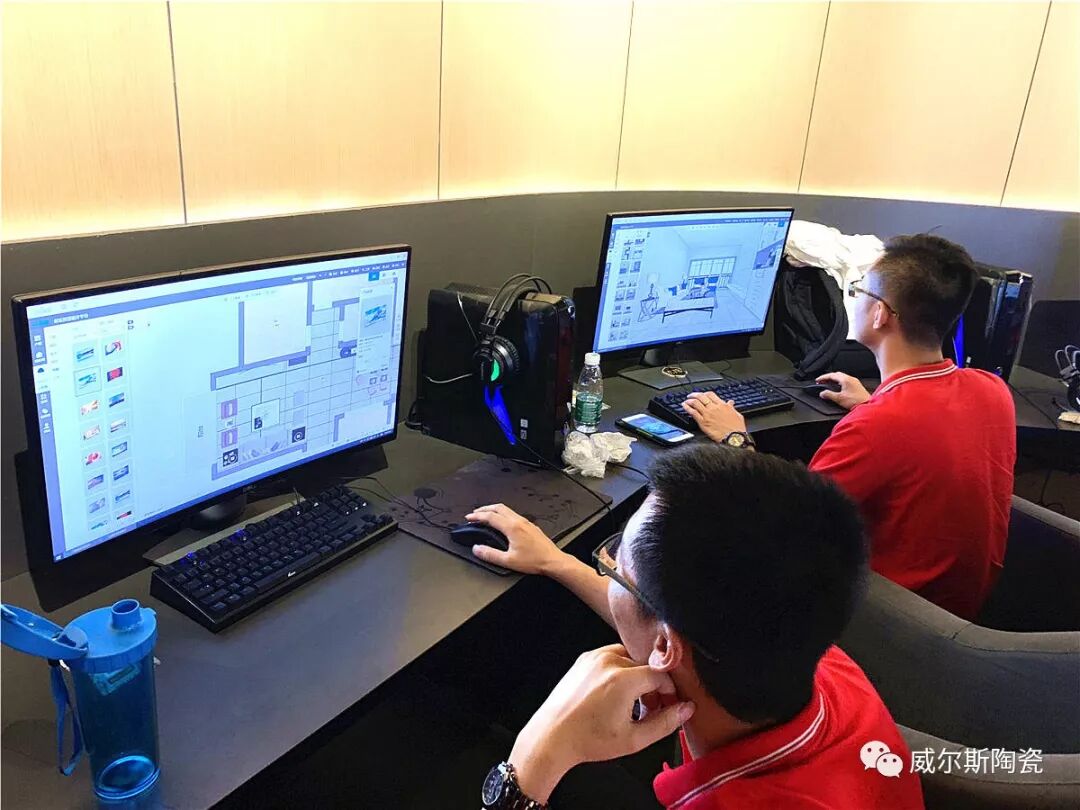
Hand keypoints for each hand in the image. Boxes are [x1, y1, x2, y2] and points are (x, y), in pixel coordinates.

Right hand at [464, 503, 561, 573]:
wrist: (553, 561)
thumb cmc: (535, 561)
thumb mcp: (508, 561)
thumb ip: (490, 554)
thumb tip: (477, 549)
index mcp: (512, 527)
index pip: (490, 516)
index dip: (477, 516)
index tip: (469, 518)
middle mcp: (519, 521)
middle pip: (499, 508)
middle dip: (485, 508)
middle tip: (475, 513)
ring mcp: (526, 522)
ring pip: (507, 510)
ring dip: (494, 510)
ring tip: (486, 515)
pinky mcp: (531, 526)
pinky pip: (514, 514)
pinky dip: (503, 514)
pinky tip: (503, 522)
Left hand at [508, 644, 694, 801]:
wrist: (552, 736)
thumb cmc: (589, 740)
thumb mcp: (634, 738)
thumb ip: (665, 723)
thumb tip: (686, 709)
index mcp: (622, 679)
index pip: (661, 675)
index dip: (669, 692)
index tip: (668, 706)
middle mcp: (608, 661)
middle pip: (646, 666)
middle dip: (653, 686)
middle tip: (651, 709)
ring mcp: (594, 657)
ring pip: (630, 659)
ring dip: (637, 676)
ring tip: (633, 702)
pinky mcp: (584, 659)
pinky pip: (612, 657)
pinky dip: (620, 671)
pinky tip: (615, 694)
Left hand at [682, 391, 746, 442]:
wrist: (733, 437)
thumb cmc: (736, 428)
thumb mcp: (737, 414)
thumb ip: (731, 407)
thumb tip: (730, 403)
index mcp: (722, 405)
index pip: (710, 394)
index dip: (704, 393)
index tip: (702, 395)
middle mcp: (714, 408)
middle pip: (701, 397)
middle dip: (694, 395)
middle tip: (691, 395)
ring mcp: (707, 415)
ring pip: (695, 403)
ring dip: (689, 400)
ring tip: (686, 400)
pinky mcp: (703, 422)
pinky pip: (693, 412)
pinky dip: (687, 408)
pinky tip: (684, 406)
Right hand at [816, 372, 870, 409]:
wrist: (867, 405)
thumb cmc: (856, 402)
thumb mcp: (839, 399)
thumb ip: (829, 395)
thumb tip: (822, 393)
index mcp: (846, 380)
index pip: (832, 375)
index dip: (823, 377)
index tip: (818, 380)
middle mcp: (851, 379)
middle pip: (837, 374)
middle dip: (828, 377)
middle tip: (822, 382)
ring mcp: (855, 382)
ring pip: (842, 377)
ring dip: (834, 380)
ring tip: (829, 385)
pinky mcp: (857, 386)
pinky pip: (846, 381)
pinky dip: (840, 383)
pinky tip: (838, 388)